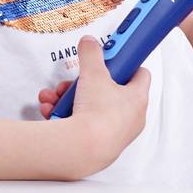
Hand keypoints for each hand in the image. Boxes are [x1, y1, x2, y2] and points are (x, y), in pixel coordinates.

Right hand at [49, 36, 149, 177]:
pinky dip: (65, 115)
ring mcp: (114, 131)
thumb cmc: (98, 114)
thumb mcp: (92, 73)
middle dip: (85, 82)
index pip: (139, 73)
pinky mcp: (98, 143)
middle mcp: (130, 117)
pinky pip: (81, 123)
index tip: (112, 55)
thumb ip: (91, 54)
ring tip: (56, 97)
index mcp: (137, 98)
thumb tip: (90, 43)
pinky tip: (53, 111)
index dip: (125, 61)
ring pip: (90, 106)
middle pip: (107, 90)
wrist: (83, 149)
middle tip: (76, 79)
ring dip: (70, 98)